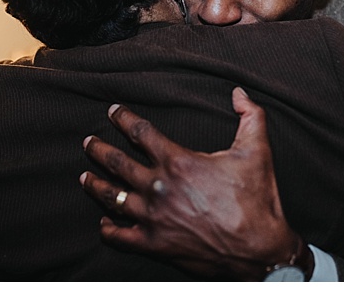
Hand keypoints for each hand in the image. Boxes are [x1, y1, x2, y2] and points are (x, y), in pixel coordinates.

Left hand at [79, 88, 302, 280]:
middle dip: (99, 149)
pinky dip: (108, 228)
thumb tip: (239, 93)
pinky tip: (104, 222)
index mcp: (178, 161)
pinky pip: (119, 236)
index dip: (124, 118)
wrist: (259, 250)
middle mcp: (158, 187)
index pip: (140, 132)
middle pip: (116, 162)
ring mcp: (152, 217)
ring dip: (95, 185)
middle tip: (88, 142)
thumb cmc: (257, 201)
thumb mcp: (258, 151)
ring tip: (84, 177)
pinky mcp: (153, 244)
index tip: (114, 112)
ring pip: (110, 197)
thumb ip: (250, 116)